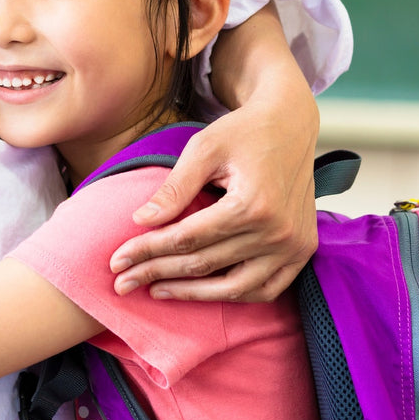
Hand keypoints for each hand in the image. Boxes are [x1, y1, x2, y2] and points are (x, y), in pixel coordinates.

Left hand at [108, 83, 319, 302]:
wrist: (290, 123)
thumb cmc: (243, 131)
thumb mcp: (203, 148)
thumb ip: (174, 188)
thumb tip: (141, 221)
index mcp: (253, 204)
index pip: (187, 238)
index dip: (147, 251)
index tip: (116, 261)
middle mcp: (277, 231)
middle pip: (205, 264)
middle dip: (157, 273)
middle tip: (122, 282)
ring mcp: (294, 245)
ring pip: (234, 288)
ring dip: (191, 294)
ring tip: (156, 291)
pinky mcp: (302, 250)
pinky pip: (265, 289)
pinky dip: (233, 295)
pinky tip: (202, 291)